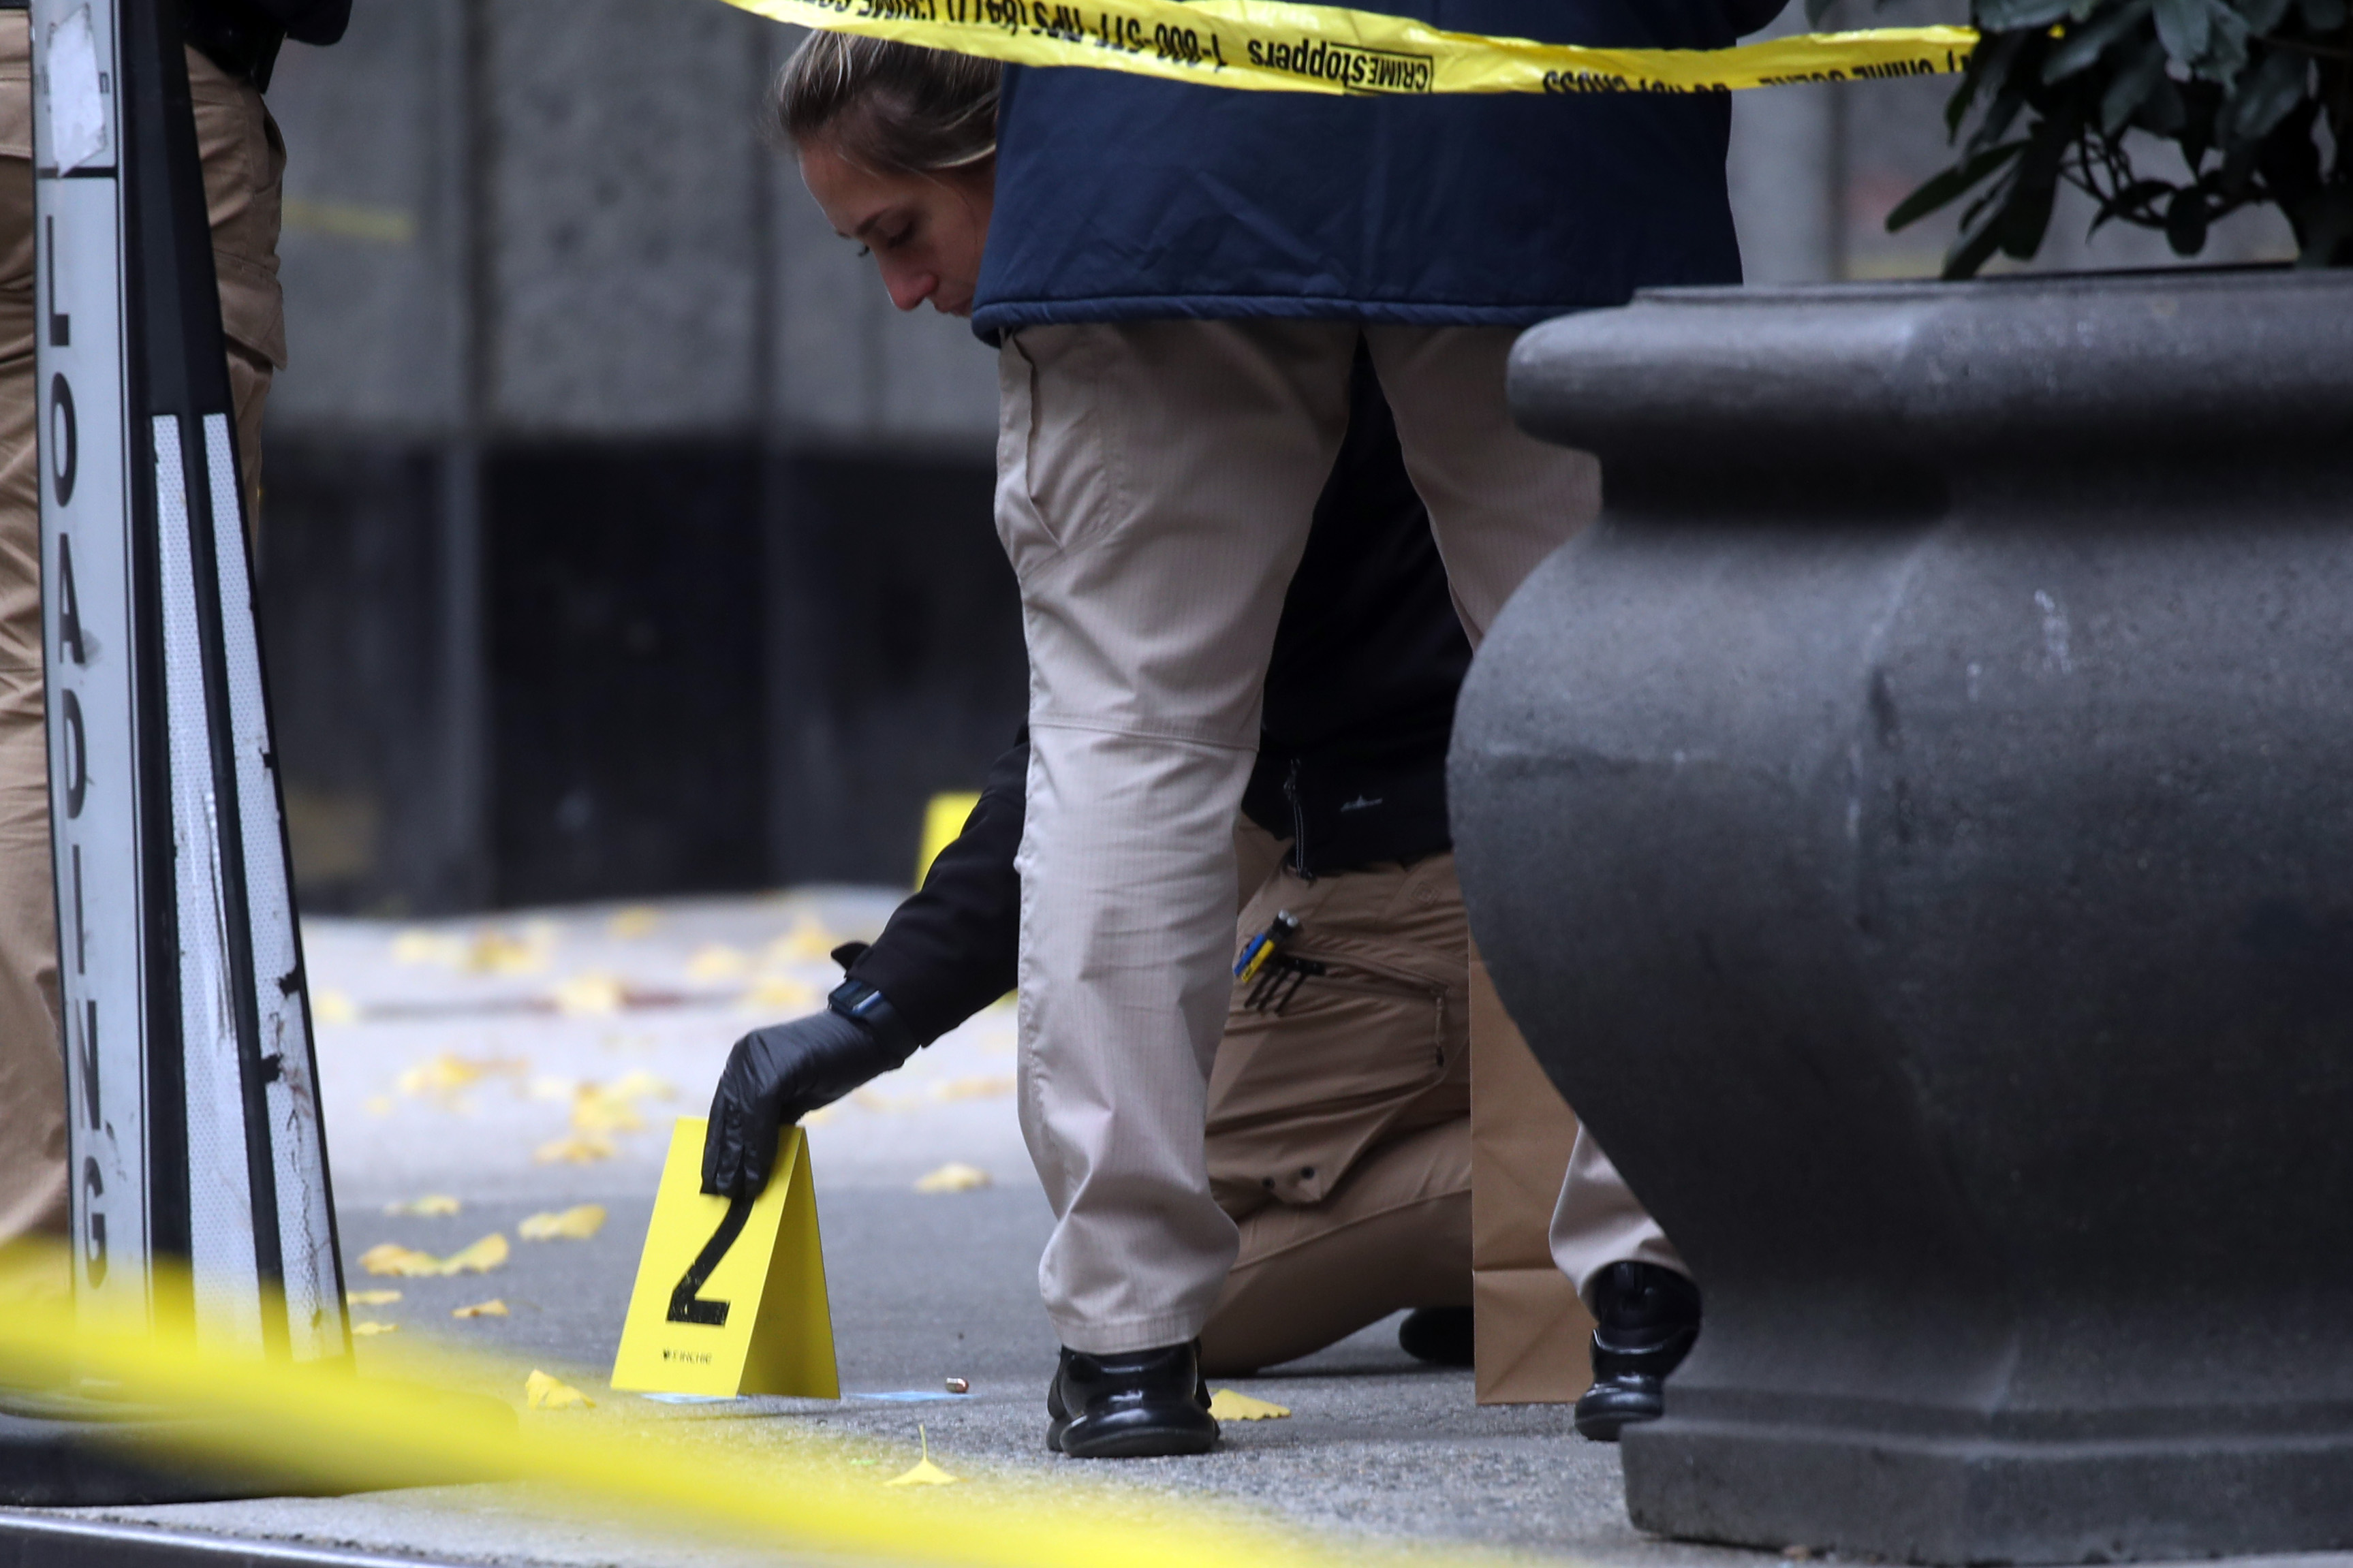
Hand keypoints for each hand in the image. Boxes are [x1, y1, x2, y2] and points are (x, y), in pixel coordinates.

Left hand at [700, 999, 914, 1196]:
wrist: (868, 1036)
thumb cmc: (836, 1064)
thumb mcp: (796, 1092)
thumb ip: (773, 1115)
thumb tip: (754, 1153)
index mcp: (746, 1059)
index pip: (724, 1109)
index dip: (718, 1144)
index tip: (712, 1174)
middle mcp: (745, 1055)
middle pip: (728, 1115)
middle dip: (725, 1156)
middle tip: (721, 1191)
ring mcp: (758, 1058)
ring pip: (741, 1117)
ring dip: (741, 1158)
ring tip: (739, 1190)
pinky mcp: (775, 1067)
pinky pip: (760, 1114)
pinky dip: (761, 1146)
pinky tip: (761, 1172)